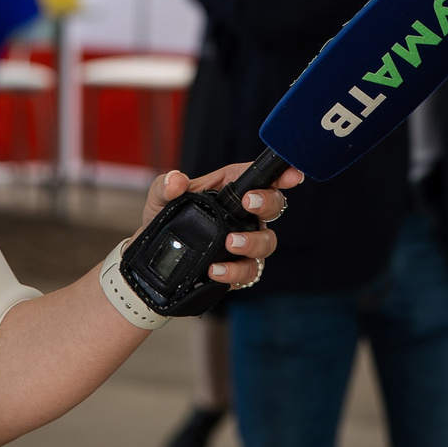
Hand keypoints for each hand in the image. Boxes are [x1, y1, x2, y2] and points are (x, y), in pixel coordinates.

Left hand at [139, 160, 302, 287]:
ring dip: (253, 242)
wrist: (155, 261)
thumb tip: (176, 180)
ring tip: (230, 243)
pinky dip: (234, 272)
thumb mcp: (159, 198)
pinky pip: (248, 272)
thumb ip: (166, 186)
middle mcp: (244, 215)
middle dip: (268, 203)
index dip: (281, 173)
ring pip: (268, 242)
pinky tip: (215, 270)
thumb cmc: (164, 220)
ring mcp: (245, 243)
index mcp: (229, 189)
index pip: (259, 176)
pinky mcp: (238, 270)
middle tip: (248, 204)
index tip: (292, 175)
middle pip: (274, 206)